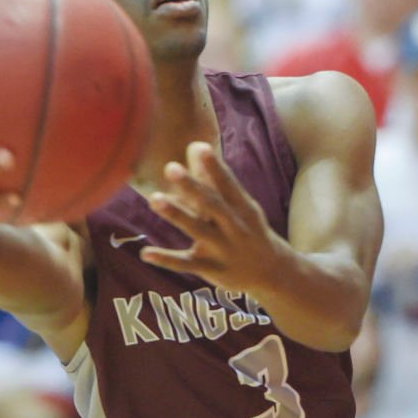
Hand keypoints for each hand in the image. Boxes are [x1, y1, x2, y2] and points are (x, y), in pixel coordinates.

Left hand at [141, 142, 281, 294]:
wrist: (272, 272)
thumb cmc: (248, 229)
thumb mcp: (241, 206)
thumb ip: (217, 180)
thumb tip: (196, 144)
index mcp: (243, 208)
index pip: (228, 184)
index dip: (214, 166)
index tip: (199, 147)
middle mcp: (234, 227)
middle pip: (212, 205)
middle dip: (192, 186)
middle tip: (170, 167)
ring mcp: (223, 249)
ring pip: (197, 230)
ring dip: (176, 214)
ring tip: (154, 199)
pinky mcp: (212, 269)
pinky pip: (186, 264)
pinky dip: (166, 259)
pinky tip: (145, 253)